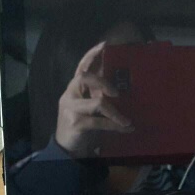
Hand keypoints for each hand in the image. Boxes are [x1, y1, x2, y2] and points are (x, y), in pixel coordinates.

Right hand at [54, 41, 132, 157]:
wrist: (68, 149)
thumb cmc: (83, 126)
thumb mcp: (90, 107)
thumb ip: (99, 95)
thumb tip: (121, 87)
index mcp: (74, 89)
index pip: (81, 67)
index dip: (91, 55)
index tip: (104, 45)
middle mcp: (70, 95)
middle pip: (84, 78)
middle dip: (103, 82)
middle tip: (116, 92)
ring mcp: (71, 109)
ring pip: (97, 103)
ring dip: (116, 113)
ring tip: (127, 121)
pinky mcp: (76, 123)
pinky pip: (100, 122)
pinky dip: (115, 126)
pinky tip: (126, 129)